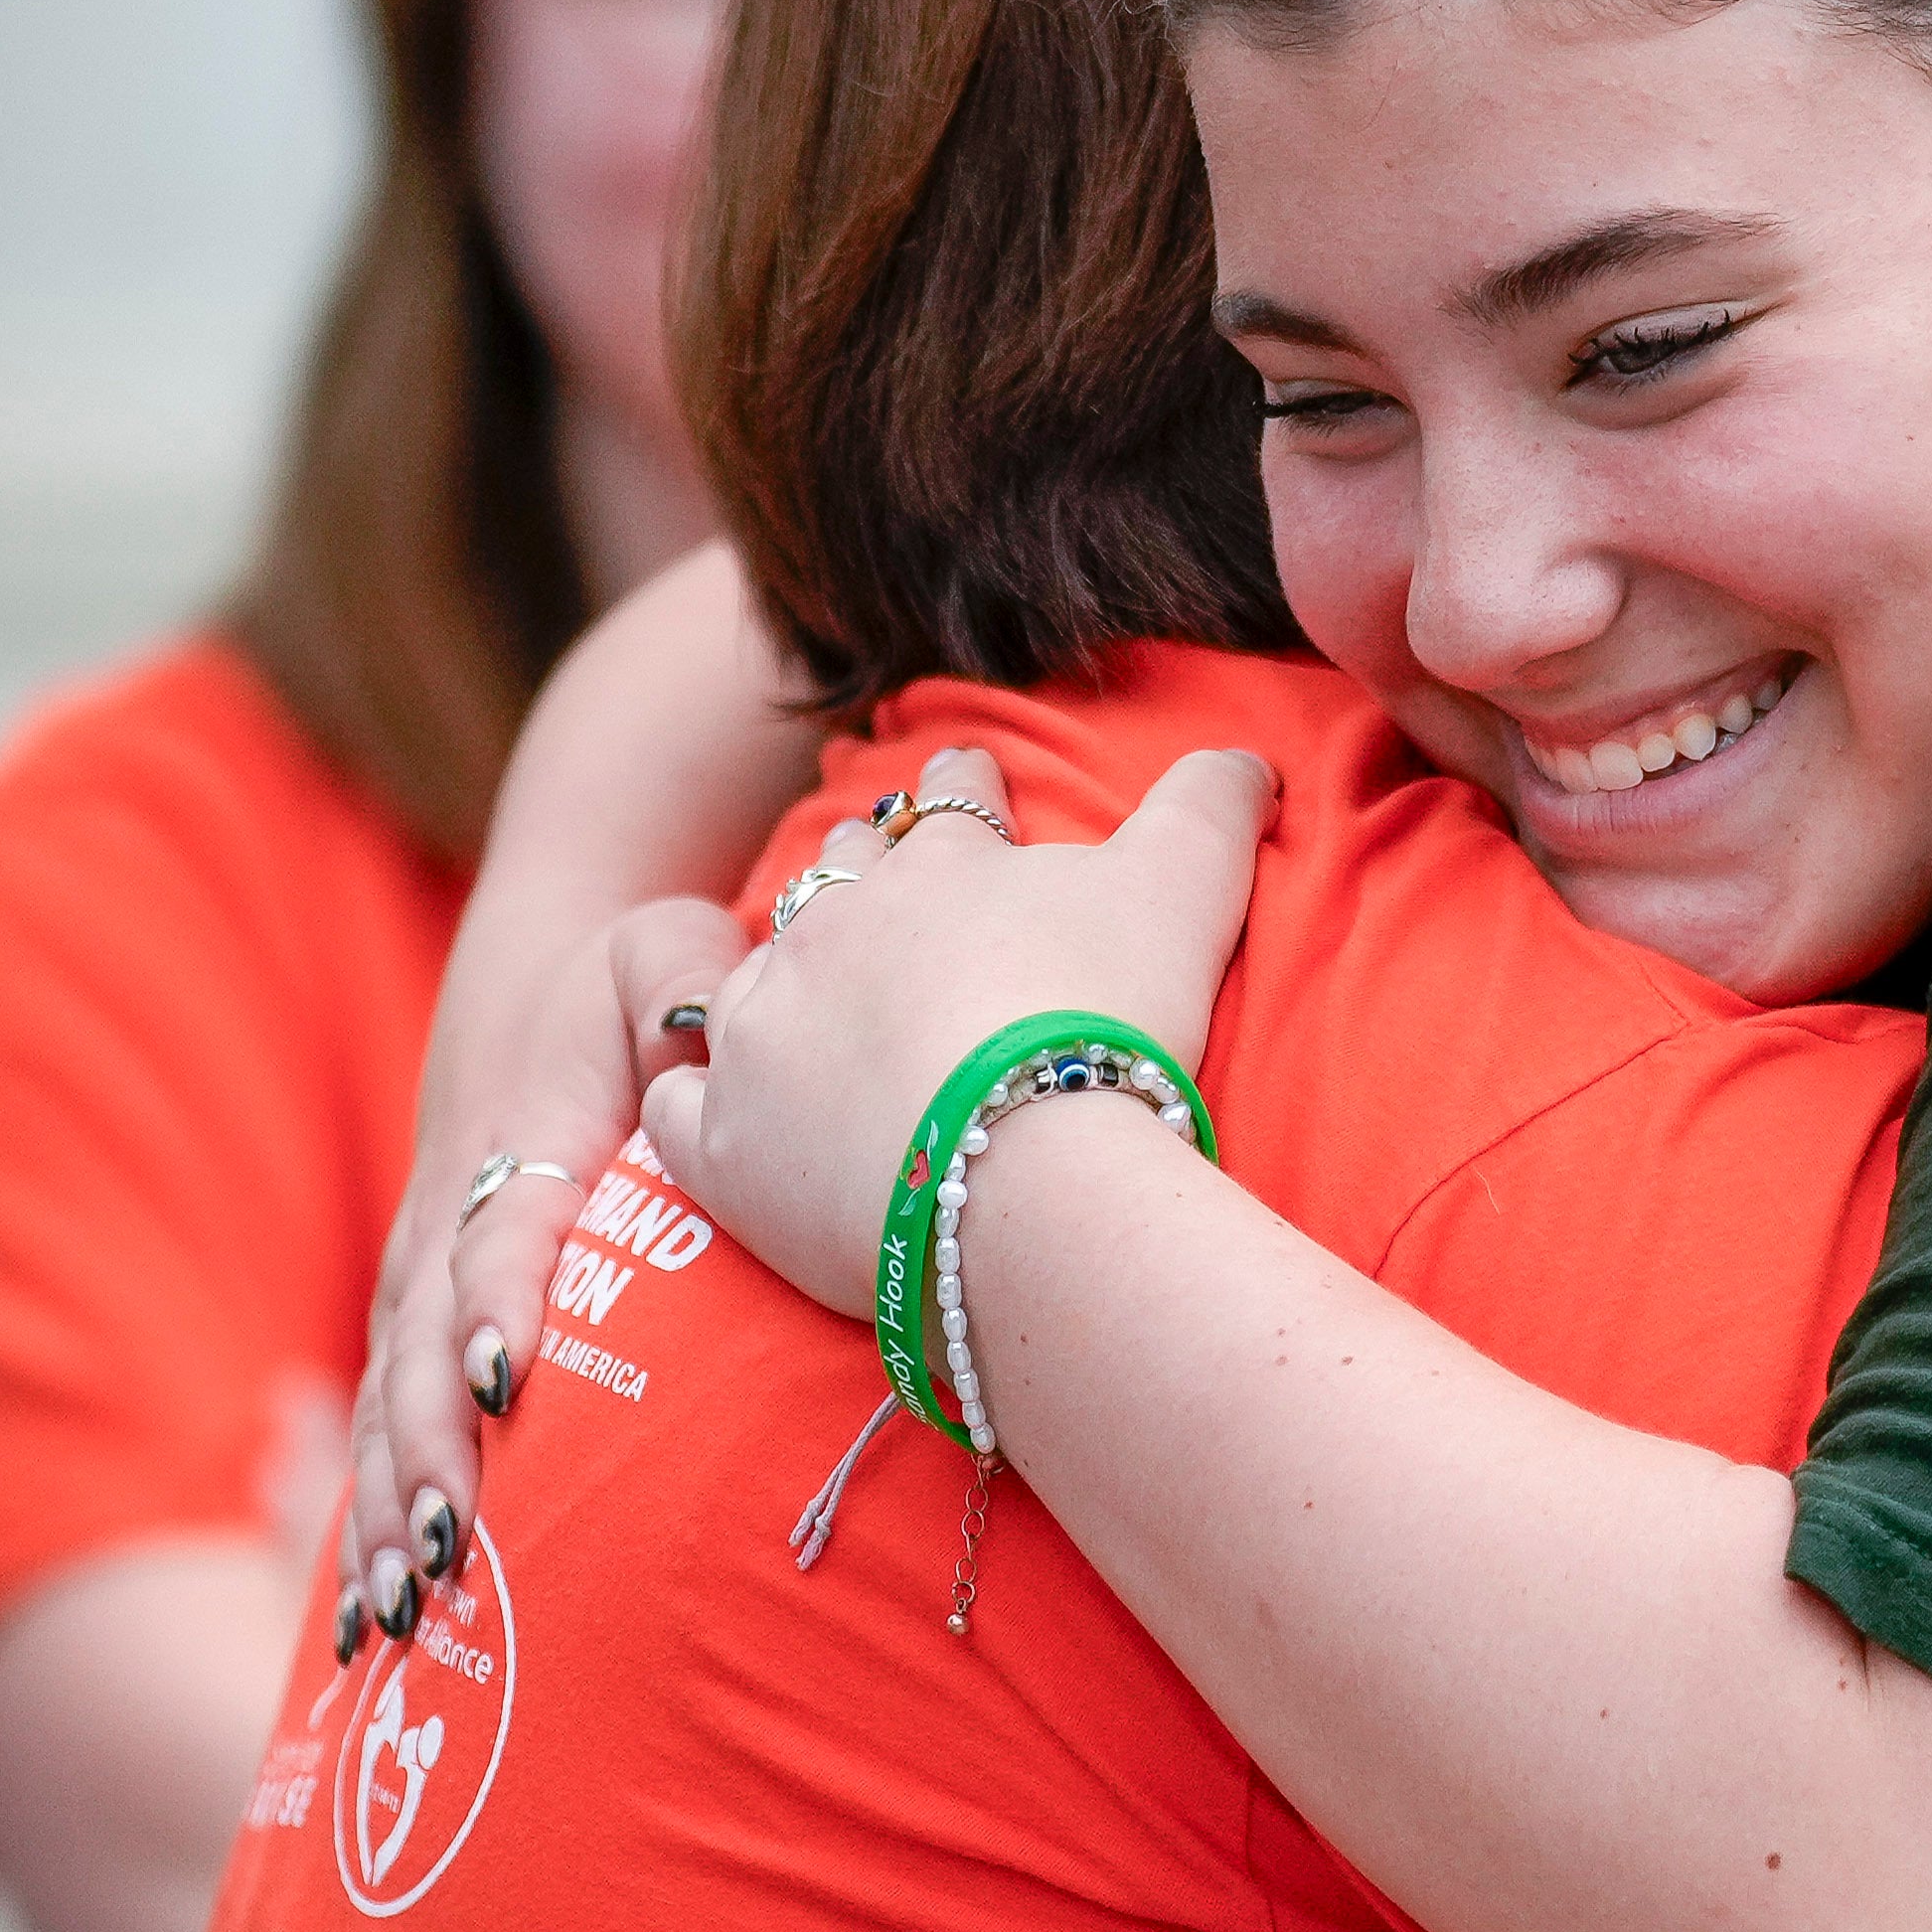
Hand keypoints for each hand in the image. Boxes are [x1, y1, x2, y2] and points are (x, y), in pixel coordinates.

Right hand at [346, 890, 735, 1637]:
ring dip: (385, 1513)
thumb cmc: (624, 998)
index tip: (507, 1376)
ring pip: (386, 1417)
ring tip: (396, 1613)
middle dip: (426, 1453)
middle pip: (420, 1355)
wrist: (530, 1003)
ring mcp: (418, 1299)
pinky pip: (380, 1445)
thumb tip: (708, 1029)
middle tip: (446, 1546)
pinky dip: (366, 1531)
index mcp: (517, 1153)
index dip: (497, 1301)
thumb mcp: (663, 952)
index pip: (501, 1234)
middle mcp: (448, 1238)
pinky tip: (365, 1634)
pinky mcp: (414, 1345)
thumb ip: (691, 976)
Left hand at [640, 743, 1269, 1318]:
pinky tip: (714, 1111)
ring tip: (805, 1016)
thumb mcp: (1187, 888)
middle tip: (888, 913)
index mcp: (940, 865)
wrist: (1022, 1174)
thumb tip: (1252, 757)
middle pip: (836, 878)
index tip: (973, 795)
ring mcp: (764, 1030)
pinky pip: (679, 1105)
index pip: (948, 798)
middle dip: (861, 881)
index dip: (967, 794)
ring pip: (749, 980)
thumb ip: (1214, 804)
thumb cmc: (1105, 1020)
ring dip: (775, 986)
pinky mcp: (723, 1139)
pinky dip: (695, 1102)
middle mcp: (832, 926)